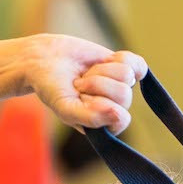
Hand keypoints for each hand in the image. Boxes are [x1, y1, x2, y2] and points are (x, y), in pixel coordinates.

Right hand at [25, 35, 145, 133]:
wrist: (44, 60)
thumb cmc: (52, 88)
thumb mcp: (65, 108)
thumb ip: (90, 118)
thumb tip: (118, 113)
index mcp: (102, 124)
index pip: (121, 118)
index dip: (101, 104)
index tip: (81, 97)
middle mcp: (114, 108)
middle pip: (124, 96)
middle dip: (97, 84)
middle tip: (79, 84)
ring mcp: (120, 86)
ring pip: (127, 76)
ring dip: (102, 70)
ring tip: (85, 74)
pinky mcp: (123, 67)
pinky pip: (138, 64)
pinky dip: (119, 59)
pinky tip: (104, 61)